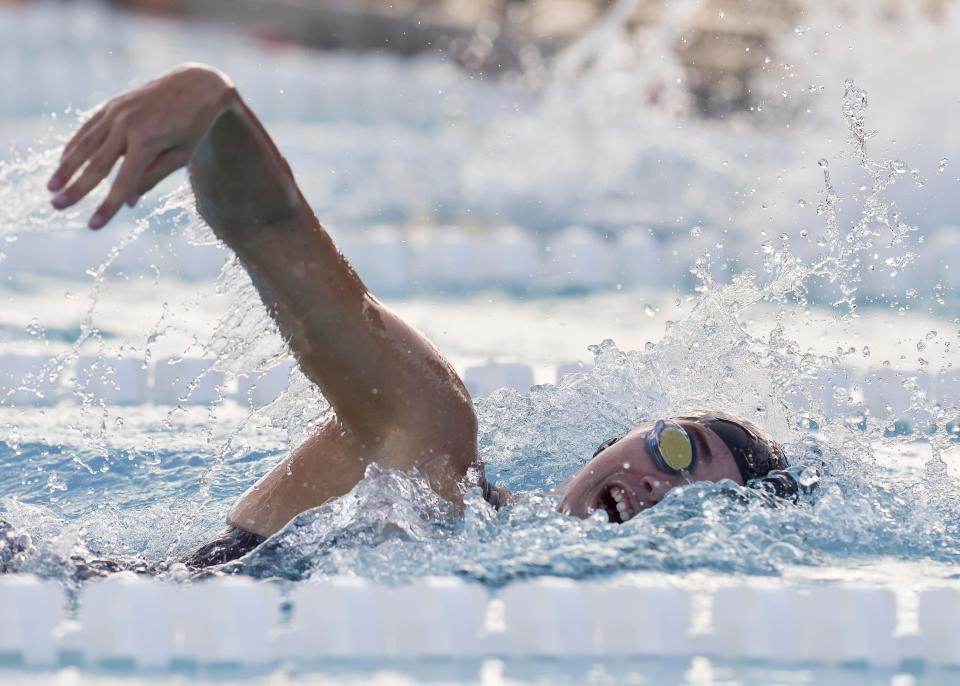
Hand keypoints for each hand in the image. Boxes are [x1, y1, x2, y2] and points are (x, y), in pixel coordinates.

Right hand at [47, 64, 234, 228]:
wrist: (196, 84)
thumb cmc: (194, 125)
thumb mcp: (181, 155)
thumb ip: (153, 176)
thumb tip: (128, 201)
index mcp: (148, 140)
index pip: (124, 181)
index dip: (108, 205)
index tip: (93, 225)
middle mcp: (126, 124)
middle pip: (96, 164)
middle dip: (76, 188)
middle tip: (56, 206)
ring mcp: (116, 112)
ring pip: (85, 144)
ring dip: (65, 167)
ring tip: (51, 187)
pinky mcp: (112, 105)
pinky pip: (88, 129)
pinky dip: (75, 146)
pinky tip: (64, 161)